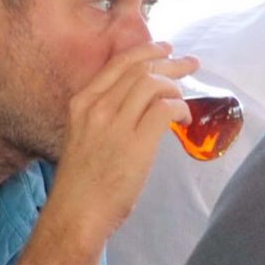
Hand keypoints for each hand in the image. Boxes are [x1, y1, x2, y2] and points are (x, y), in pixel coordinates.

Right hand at [5, 41, 197, 264]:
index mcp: (81, 104)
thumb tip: (135, 108)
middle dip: (169, 62)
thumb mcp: (82, 137)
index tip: (164, 49)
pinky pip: (165, 109)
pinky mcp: (136, 143)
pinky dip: (180, 109)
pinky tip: (183, 119)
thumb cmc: (80, 184)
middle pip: (139, 70)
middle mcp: (96, 107)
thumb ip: (102, 118)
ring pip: (153, 84)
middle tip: (189, 63)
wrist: (75, 214)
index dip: (145, 51)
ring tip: (187, 95)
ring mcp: (115, 124)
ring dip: (176, 86)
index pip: (117, 64)